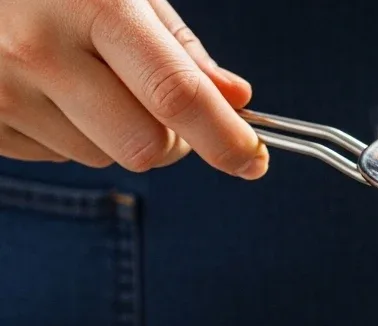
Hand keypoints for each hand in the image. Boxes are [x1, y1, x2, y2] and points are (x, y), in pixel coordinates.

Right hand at [0, 0, 266, 175]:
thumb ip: (177, 46)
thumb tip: (236, 101)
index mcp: (89, 3)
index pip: (177, 96)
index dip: (227, 139)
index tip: (255, 160)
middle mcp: (39, 50)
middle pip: (145, 148)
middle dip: (170, 140)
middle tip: (160, 106)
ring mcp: (2, 91)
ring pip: (102, 158)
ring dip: (113, 134)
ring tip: (79, 73)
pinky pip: (57, 157)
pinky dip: (68, 133)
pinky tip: (44, 85)